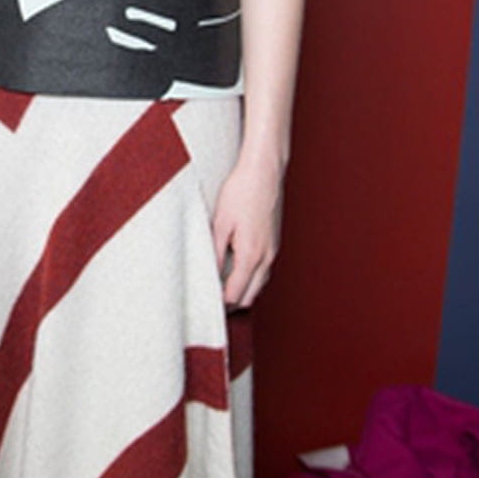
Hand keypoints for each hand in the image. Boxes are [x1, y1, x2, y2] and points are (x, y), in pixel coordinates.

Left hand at [211, 149, 284, 309]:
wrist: (264, 170)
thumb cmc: (242, 191)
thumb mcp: (220, 223)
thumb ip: (215, 253)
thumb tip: (209, 275)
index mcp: (252, 255)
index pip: (235, 294)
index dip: (219, 305)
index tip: (204, 306)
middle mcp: (267, 257)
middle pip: (249, 295)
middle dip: (231, 303)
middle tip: (210, 302)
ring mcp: (273, 250)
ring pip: (259, 284)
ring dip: (242, 290)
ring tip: (219, 288)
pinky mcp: (274, 242)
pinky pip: (263, 270)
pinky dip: (250, 278)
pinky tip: (236, 270)